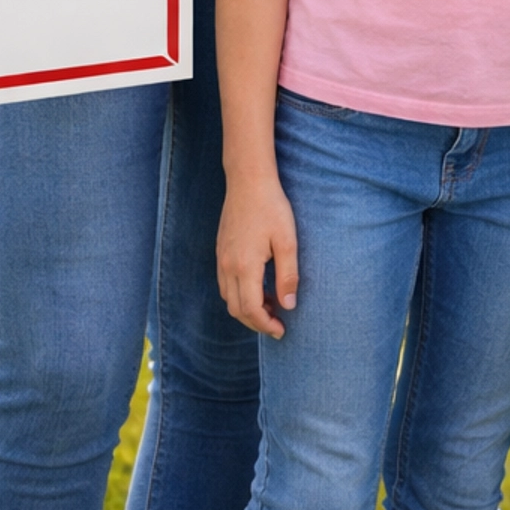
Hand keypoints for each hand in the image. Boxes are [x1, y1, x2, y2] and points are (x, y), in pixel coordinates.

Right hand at [217, 174, 298, 337]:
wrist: (248, 180)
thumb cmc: (271, 207)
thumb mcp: (287, 241)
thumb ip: (288, 275)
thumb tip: (289, 306)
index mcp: (245, 266)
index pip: (251, 309)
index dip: (265, 324)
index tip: (282, 329)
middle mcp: (228, 266)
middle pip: (236, 309)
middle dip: (256, 322)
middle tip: (277, 324)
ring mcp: (221, 258)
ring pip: (228, 298)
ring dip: (247, 309)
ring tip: (270, 306)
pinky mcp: (220, 250)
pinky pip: (225, 283)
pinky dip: (239, 294)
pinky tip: (257, 287)